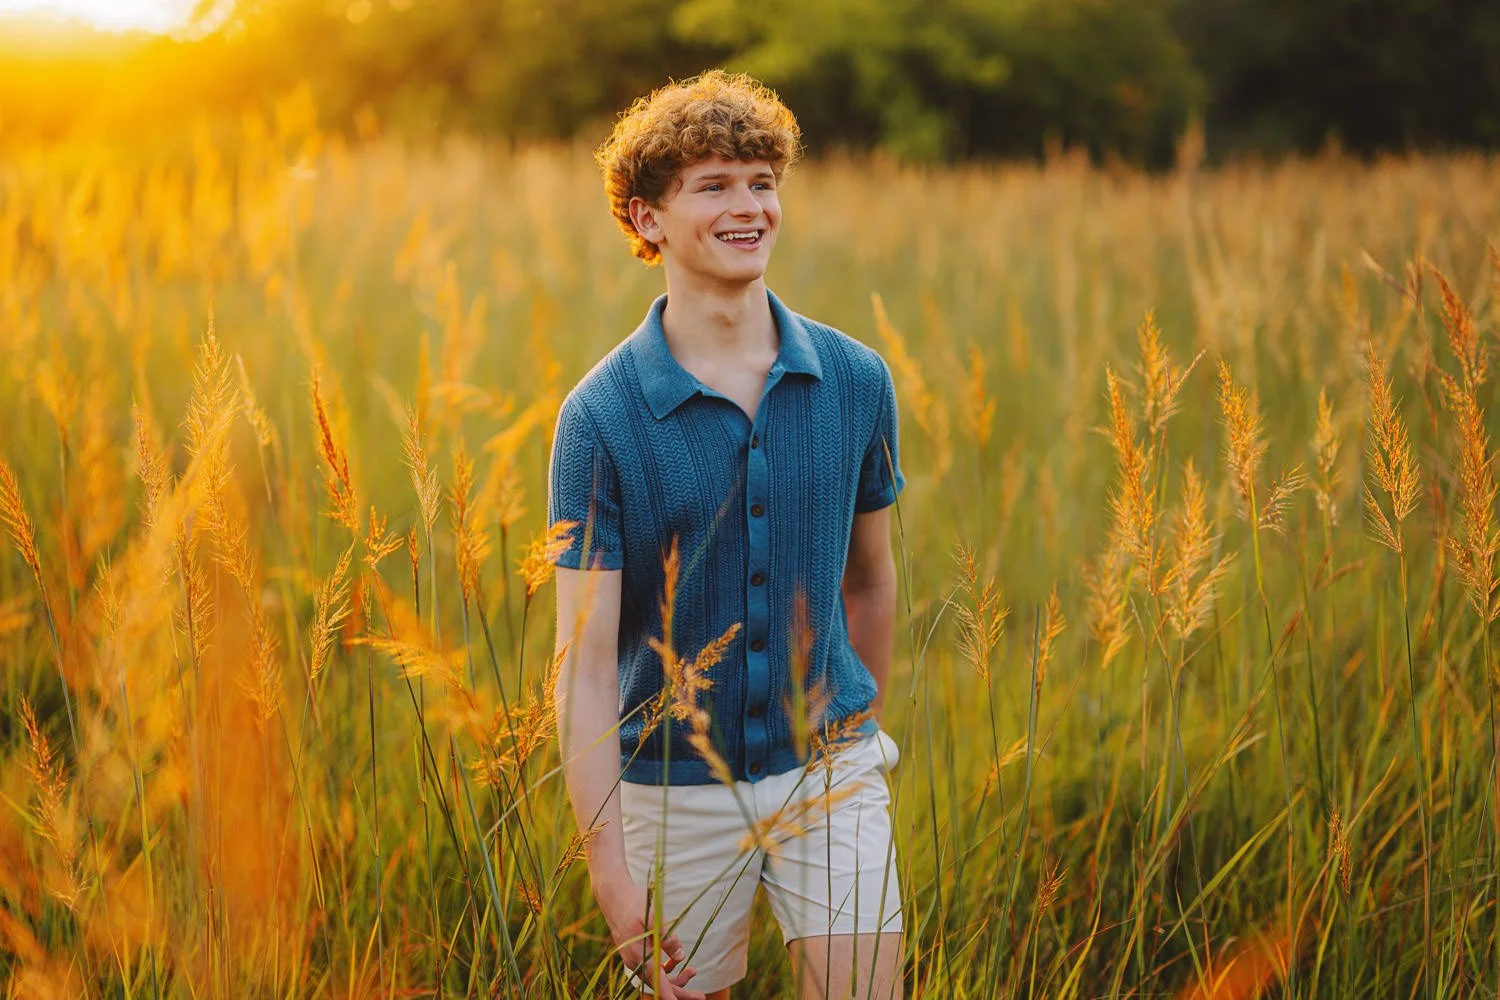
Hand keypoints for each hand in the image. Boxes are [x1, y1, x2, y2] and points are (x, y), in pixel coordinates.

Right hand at [595, 874, 704, 998]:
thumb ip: (668, 939)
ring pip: (656, 978)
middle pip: (660, 987)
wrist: (614, 895)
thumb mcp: (655, 918)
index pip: (660, 987)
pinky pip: (651, 968)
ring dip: (675, 979)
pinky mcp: (635, 952)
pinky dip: (665, 969)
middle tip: (701, 995)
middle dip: (681, 992)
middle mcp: (635, 963)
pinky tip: (677, 961)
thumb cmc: (634, 904)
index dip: (675, 997)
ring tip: (693, 971)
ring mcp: (634, 959)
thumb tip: (680, 957)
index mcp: (640, 958)